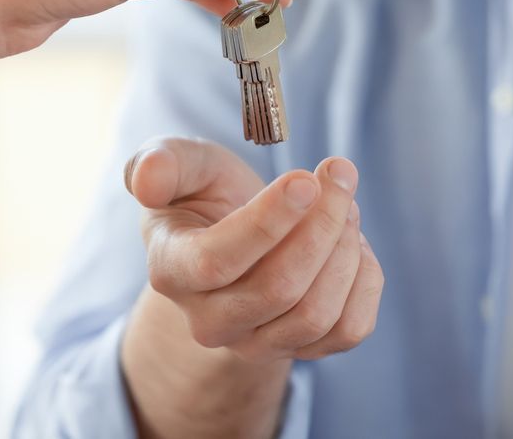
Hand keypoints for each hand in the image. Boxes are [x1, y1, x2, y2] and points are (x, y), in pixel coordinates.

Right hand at [120, 137, 383, 437]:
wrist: (231, 240)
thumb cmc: (206, 195)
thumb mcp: (184, 166)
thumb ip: (162, 162)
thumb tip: (147, 178)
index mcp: (172, 270)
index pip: (218, 261)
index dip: (268, 222)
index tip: (306, 180)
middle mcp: (210, 320)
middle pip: (278, 290)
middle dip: (322, 225)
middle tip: (339, 174)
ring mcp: (256, 342)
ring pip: (316, 314)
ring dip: (346, 249)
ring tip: (346, 204)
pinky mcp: (301, 349)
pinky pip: (349, 330)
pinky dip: (365, 280)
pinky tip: (353, 243)